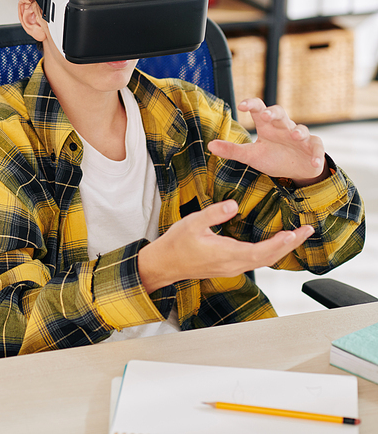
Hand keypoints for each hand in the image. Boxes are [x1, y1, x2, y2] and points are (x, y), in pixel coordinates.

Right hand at [138, 199, 313, 293]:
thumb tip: (234, 204)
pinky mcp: (230, 266)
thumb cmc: (177, 243)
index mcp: (226, 254)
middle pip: (269, 258)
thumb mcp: (193, 222)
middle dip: (290, 245)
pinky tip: (276, 242)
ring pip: (264, 261)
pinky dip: (271, 251)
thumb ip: (214, 213)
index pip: (260, 252)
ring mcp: (232, 268)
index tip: (294, 233)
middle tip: (307, 231)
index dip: (279, 244)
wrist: (165, 264)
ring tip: (297, 235)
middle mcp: (233, 265)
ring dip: (282, 248)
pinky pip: (257, 260)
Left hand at [208, 98, 327, 183]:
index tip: (241, 105)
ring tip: (294, 136)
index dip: (252, 104)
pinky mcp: (313, 148)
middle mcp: (283, 127)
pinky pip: (317, 147)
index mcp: (267, 126)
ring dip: (298, 131)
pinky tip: (314, 160)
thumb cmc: (273, 157)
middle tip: (266, 115)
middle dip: (274, 113)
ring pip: (300, 128)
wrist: (296, 170)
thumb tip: (209, 145)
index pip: (259, 109)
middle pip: (280, 113)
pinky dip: (317, 153)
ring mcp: (300, 137)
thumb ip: (232, 150)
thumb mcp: (251, 155)